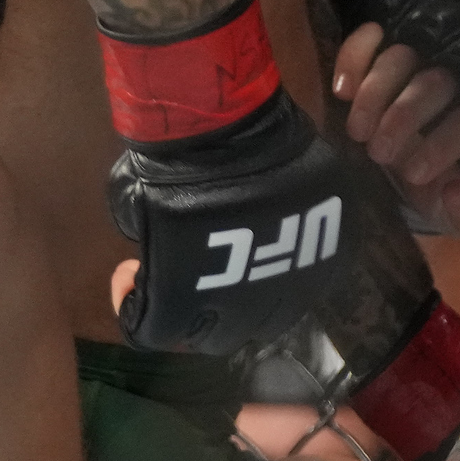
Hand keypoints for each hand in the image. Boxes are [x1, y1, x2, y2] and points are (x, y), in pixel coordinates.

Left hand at [108, 90, 353, 352]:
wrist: (228, 121)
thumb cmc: (169, 163)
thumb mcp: (134, 210)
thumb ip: (147, 248)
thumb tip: (153, 253)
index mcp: (184, 304)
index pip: (153, 334)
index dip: (135, 308)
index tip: (133, 276)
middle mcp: (242, 311)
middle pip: (213, 340)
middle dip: (194, 318)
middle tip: (189, 282)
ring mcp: (291, 288)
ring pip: (267, 321)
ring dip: (246, 303)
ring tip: (237, 268)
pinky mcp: (326, 261)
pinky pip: (307, 284)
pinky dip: (288, 274)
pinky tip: (276, 246)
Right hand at [331, 0, 459, 239]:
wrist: (413, 170)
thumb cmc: (442, 189)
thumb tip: (458, 192)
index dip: (444, 143)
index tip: (414, 173)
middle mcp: (458, 82)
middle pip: (435, 83)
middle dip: (404, 117)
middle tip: (378, 153)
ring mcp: (422, 59)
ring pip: (401, 57)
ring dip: (375, 93)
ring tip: (357, 132)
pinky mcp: (388, 46)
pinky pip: (373, 35)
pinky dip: (355, 57)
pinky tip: (342, 92)